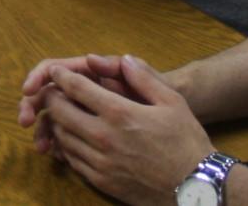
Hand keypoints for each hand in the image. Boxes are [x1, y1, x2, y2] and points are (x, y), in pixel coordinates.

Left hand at [23, 55, 210, 202]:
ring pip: (63, 137)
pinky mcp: (101, 182)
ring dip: (57, 123)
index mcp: (119, 113)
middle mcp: (104, 137)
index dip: (61, 76)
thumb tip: (124, 59)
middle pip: (61, 112)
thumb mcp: (172, 102)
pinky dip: (65, 147)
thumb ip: (144, 78)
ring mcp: (100, 162)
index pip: (77, 88)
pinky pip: (72, 161)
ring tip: (61, 114)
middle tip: (52, 91)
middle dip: (52, 98)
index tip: (55, 71)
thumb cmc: (186, 142)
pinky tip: (71, 140)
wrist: (196, 188)